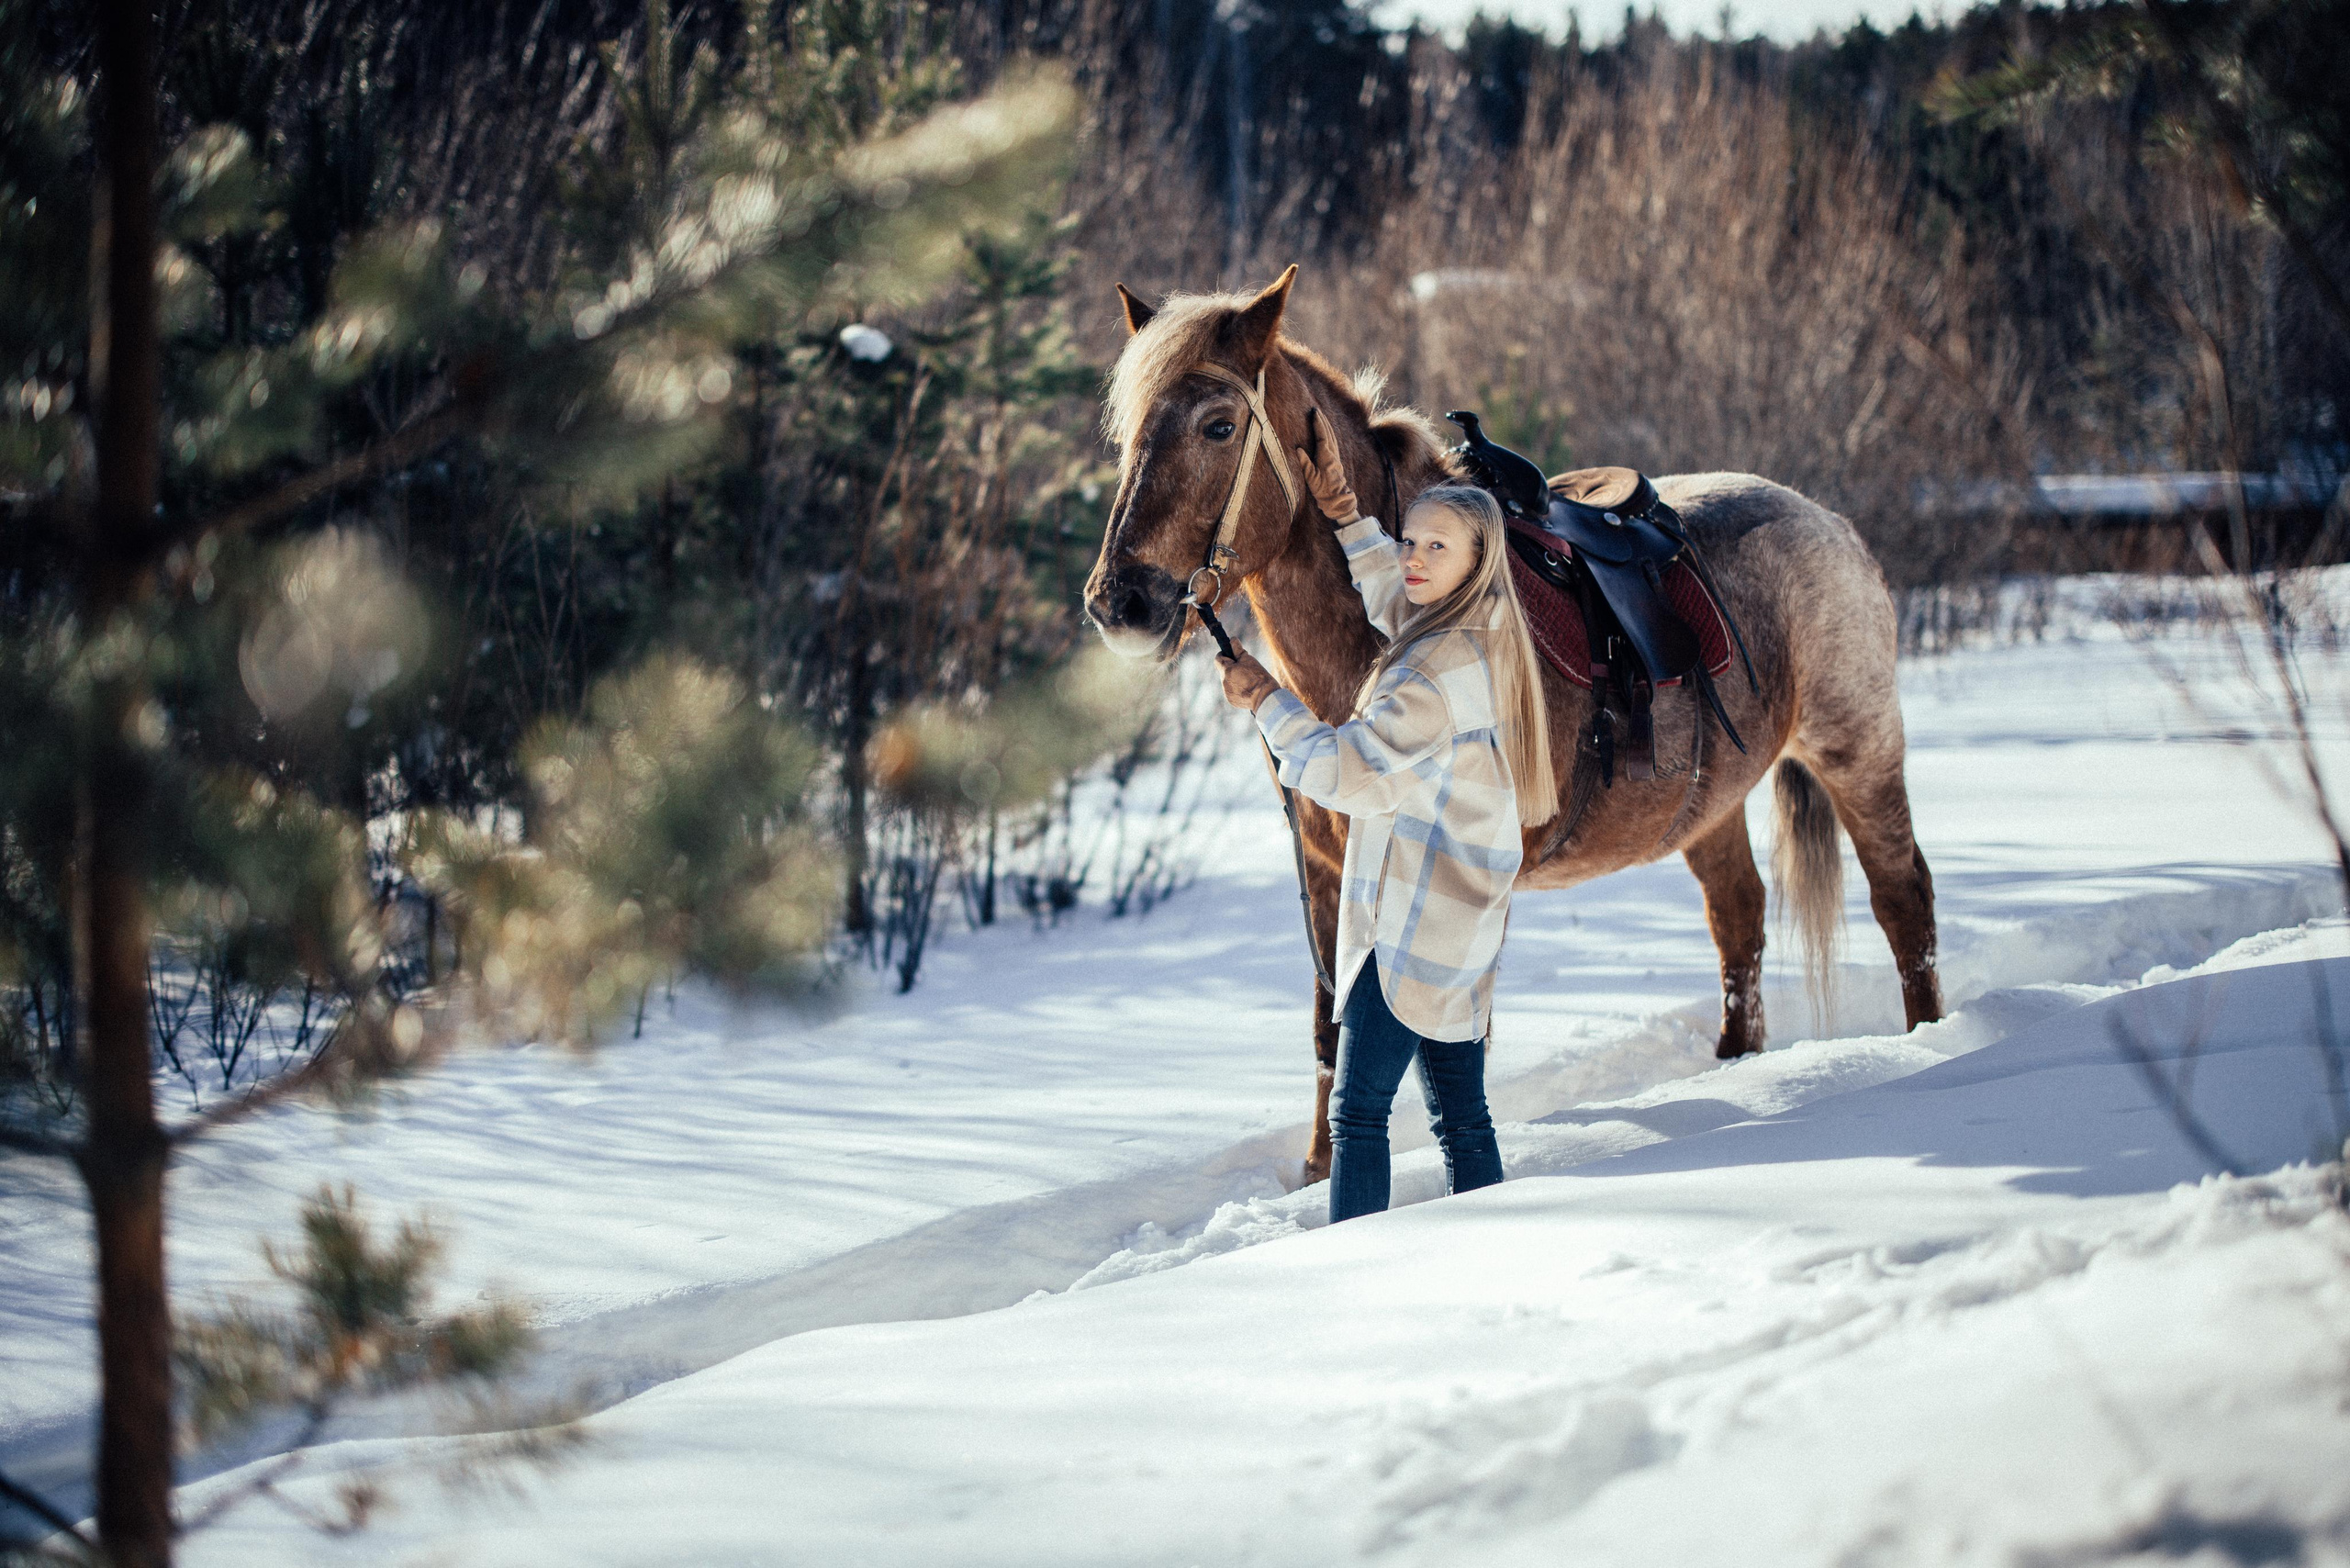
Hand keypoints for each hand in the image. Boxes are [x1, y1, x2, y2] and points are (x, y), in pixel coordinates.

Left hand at [1217, 651, 1280, 711]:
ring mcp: (1227, 692)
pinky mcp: (1231, 700)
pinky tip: (1247, 688)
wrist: (1265, 697)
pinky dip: (1236, 688)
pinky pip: (1230, 691)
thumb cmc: (1259, 677)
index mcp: (1227, 671)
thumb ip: (1237, 649)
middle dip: (1230, 667)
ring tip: (1247, 679)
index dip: (1224, 655)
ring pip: (1227, 681)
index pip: (1218, 659)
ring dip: (1233, 678)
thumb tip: (1232, 639)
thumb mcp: (1249, 660)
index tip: (1231, 655)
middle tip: (1243, 667)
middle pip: (1223, 670)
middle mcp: (1224, 682)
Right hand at [1296, 407, 1359, 525]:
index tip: (1314, 413)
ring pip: (1332, 436)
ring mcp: (1336, 456)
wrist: (1337, 498)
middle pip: (1328, 432)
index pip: (1322, 435)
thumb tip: (1298, 449)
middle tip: (1316, 410)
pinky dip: (1329, 432)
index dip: (1318, 423)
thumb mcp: (1311, 479)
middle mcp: (1332, 454)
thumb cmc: (1323, 490)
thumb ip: (1305, 463)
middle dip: (1322, 420)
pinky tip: (1327, 430)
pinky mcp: (1336, 459)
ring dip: (1326, 425)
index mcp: (1326, 456)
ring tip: (1321, 416)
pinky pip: (1333, 441)